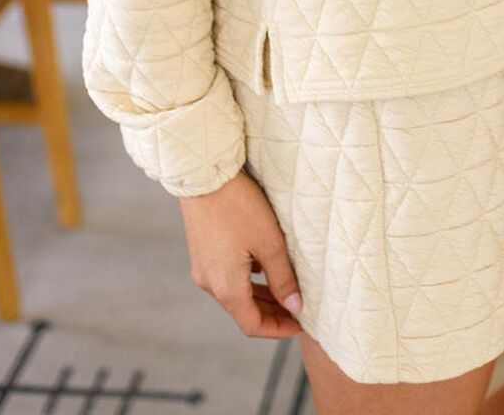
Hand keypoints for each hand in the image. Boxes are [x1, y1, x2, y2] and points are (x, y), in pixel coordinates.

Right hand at [180, 169, 303, 338]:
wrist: (204, 175)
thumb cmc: (238, 206)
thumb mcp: (269, 242)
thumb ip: (283, 277)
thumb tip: (295, 306)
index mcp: (226, 287)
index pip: (253, 325)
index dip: (278, 328)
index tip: (301, 323)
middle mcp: (210, 283)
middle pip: (243, 311)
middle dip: (271, 312)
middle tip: (298, 307)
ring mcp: (203, 268)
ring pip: (235, 293)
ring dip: (260, 296)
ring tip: (286, 289)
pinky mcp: (202, 252)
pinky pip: (226, 276)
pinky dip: (247, 280)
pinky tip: (264, 266)